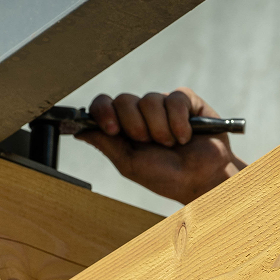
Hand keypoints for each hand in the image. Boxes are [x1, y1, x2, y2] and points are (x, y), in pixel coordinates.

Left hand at [78, 88, 245, 203]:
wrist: (201, 180)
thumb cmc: (165, 177)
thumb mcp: (129, 164)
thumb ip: (106, 144)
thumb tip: (78, 130)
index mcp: (124, 128)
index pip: (104, 105)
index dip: (104, 111)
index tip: (111, 129)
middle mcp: (142, 114)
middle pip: (124, 100)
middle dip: (136, 126)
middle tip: (149, 143)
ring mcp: (164, 106)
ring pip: (150, 100)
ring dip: (160, 129)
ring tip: (172, 144)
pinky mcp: (187, 102)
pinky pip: (175, 99)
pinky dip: (179, 122)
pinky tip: (186, 136)